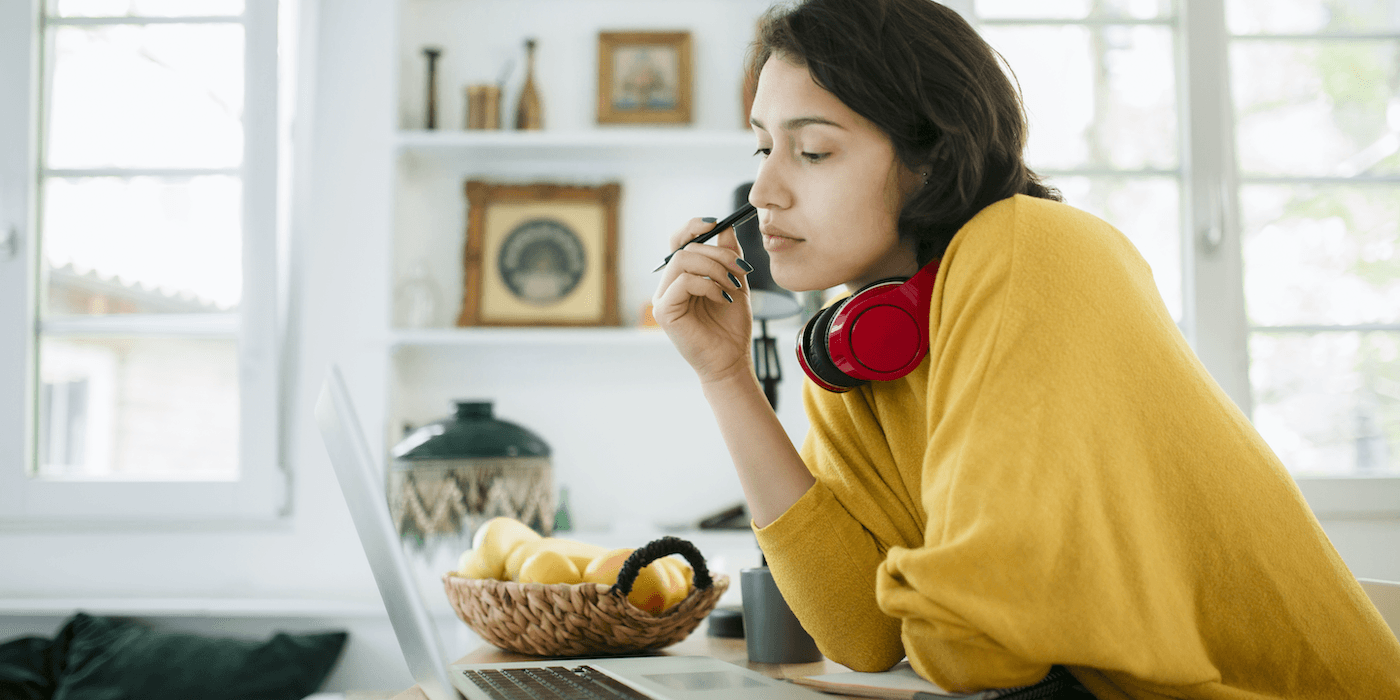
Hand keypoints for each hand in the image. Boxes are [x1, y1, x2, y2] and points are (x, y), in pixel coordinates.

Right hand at [652, 217, 753, 384]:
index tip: (718, 222)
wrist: (732, 361)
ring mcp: (662, 299)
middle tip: (740, 268)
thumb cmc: (732, 327)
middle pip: (684, 249)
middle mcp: (667, 286)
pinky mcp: (664, 311)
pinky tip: (723, 299)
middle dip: (717, 253)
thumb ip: (729, 255)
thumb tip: (725, 226)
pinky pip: (684, 281)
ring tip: (732, 287)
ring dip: (714, 268)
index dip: (693, 227)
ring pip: (682, 260)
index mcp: (681, 278)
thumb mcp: (735, 282)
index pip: (678, 242)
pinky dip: (709, 285)